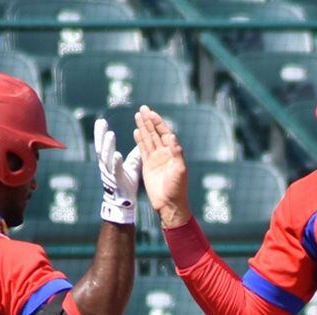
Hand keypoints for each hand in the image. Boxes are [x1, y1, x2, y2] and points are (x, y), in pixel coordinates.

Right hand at [94, 117, 141, 224]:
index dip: (100, 133)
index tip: (100, 121)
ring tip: (110, 134)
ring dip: (108, 146)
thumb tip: (143, 139)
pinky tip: (117, 154)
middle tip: (100, 123)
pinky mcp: (118, 181)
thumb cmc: (127, 183)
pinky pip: (116, 170)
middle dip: (100, 135)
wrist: (125, 203)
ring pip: (106, 157)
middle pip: (101, 148)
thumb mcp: (132, 164)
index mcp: (108, 161)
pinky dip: (116, 162)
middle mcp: (106, 166)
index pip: (103, 144)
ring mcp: (111, 173)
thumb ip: (136, 153)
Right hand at [134, 104, 191, 227]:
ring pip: (148, 139)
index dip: (158, 122)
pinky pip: (142, 150)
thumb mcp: (180, 169)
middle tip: (142, 108)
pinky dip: (139, 140)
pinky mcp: (147, 166)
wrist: (169, 203)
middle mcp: (164, 153)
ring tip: (138, 115)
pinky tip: (136, 131)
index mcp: (172, 152)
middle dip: (149, 121)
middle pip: (155, 133)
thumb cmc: (177, 188)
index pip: (164, 133)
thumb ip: (176, 153)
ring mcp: (155, 159)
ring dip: (143, 127)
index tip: (151, 113)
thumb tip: (171, 136)